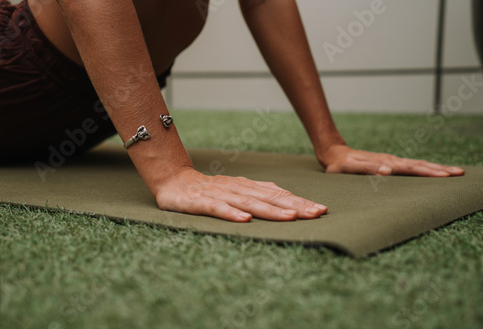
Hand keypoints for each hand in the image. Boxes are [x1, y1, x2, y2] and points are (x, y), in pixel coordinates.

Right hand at [155, 168, 327, 221]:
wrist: (173, 180)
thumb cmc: (208, 188)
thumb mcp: (236, 188)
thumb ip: (258, 192)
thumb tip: (284, 195)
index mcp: (247, 187)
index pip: (277, 194)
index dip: (299, 202)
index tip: (320, 210)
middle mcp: (237, 189)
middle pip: (269, 198)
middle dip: (294, 206)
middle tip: (317, 213)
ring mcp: (220, 195)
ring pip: (249, 203)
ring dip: (271, 210)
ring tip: (291, 218)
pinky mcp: (201, 202)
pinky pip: (218, 209)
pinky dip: (232, 214)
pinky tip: (245, 221)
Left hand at [320, 145, 464, 176]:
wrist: (335, 154)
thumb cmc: (340, 165)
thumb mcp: (349, 169)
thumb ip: (367, 169)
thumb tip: (387, 171)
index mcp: (384, 163)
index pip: (410, 168)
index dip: (427, 172)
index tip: (444, 176)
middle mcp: (391, 161)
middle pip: (419, 165)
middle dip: (439, 170)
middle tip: (459, 174)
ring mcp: (392, 161)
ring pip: (418, 165)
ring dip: (436, 168)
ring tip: (455, 172)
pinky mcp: (391, 163)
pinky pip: (412, 167)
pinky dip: (426, 169)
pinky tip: (435, 172)